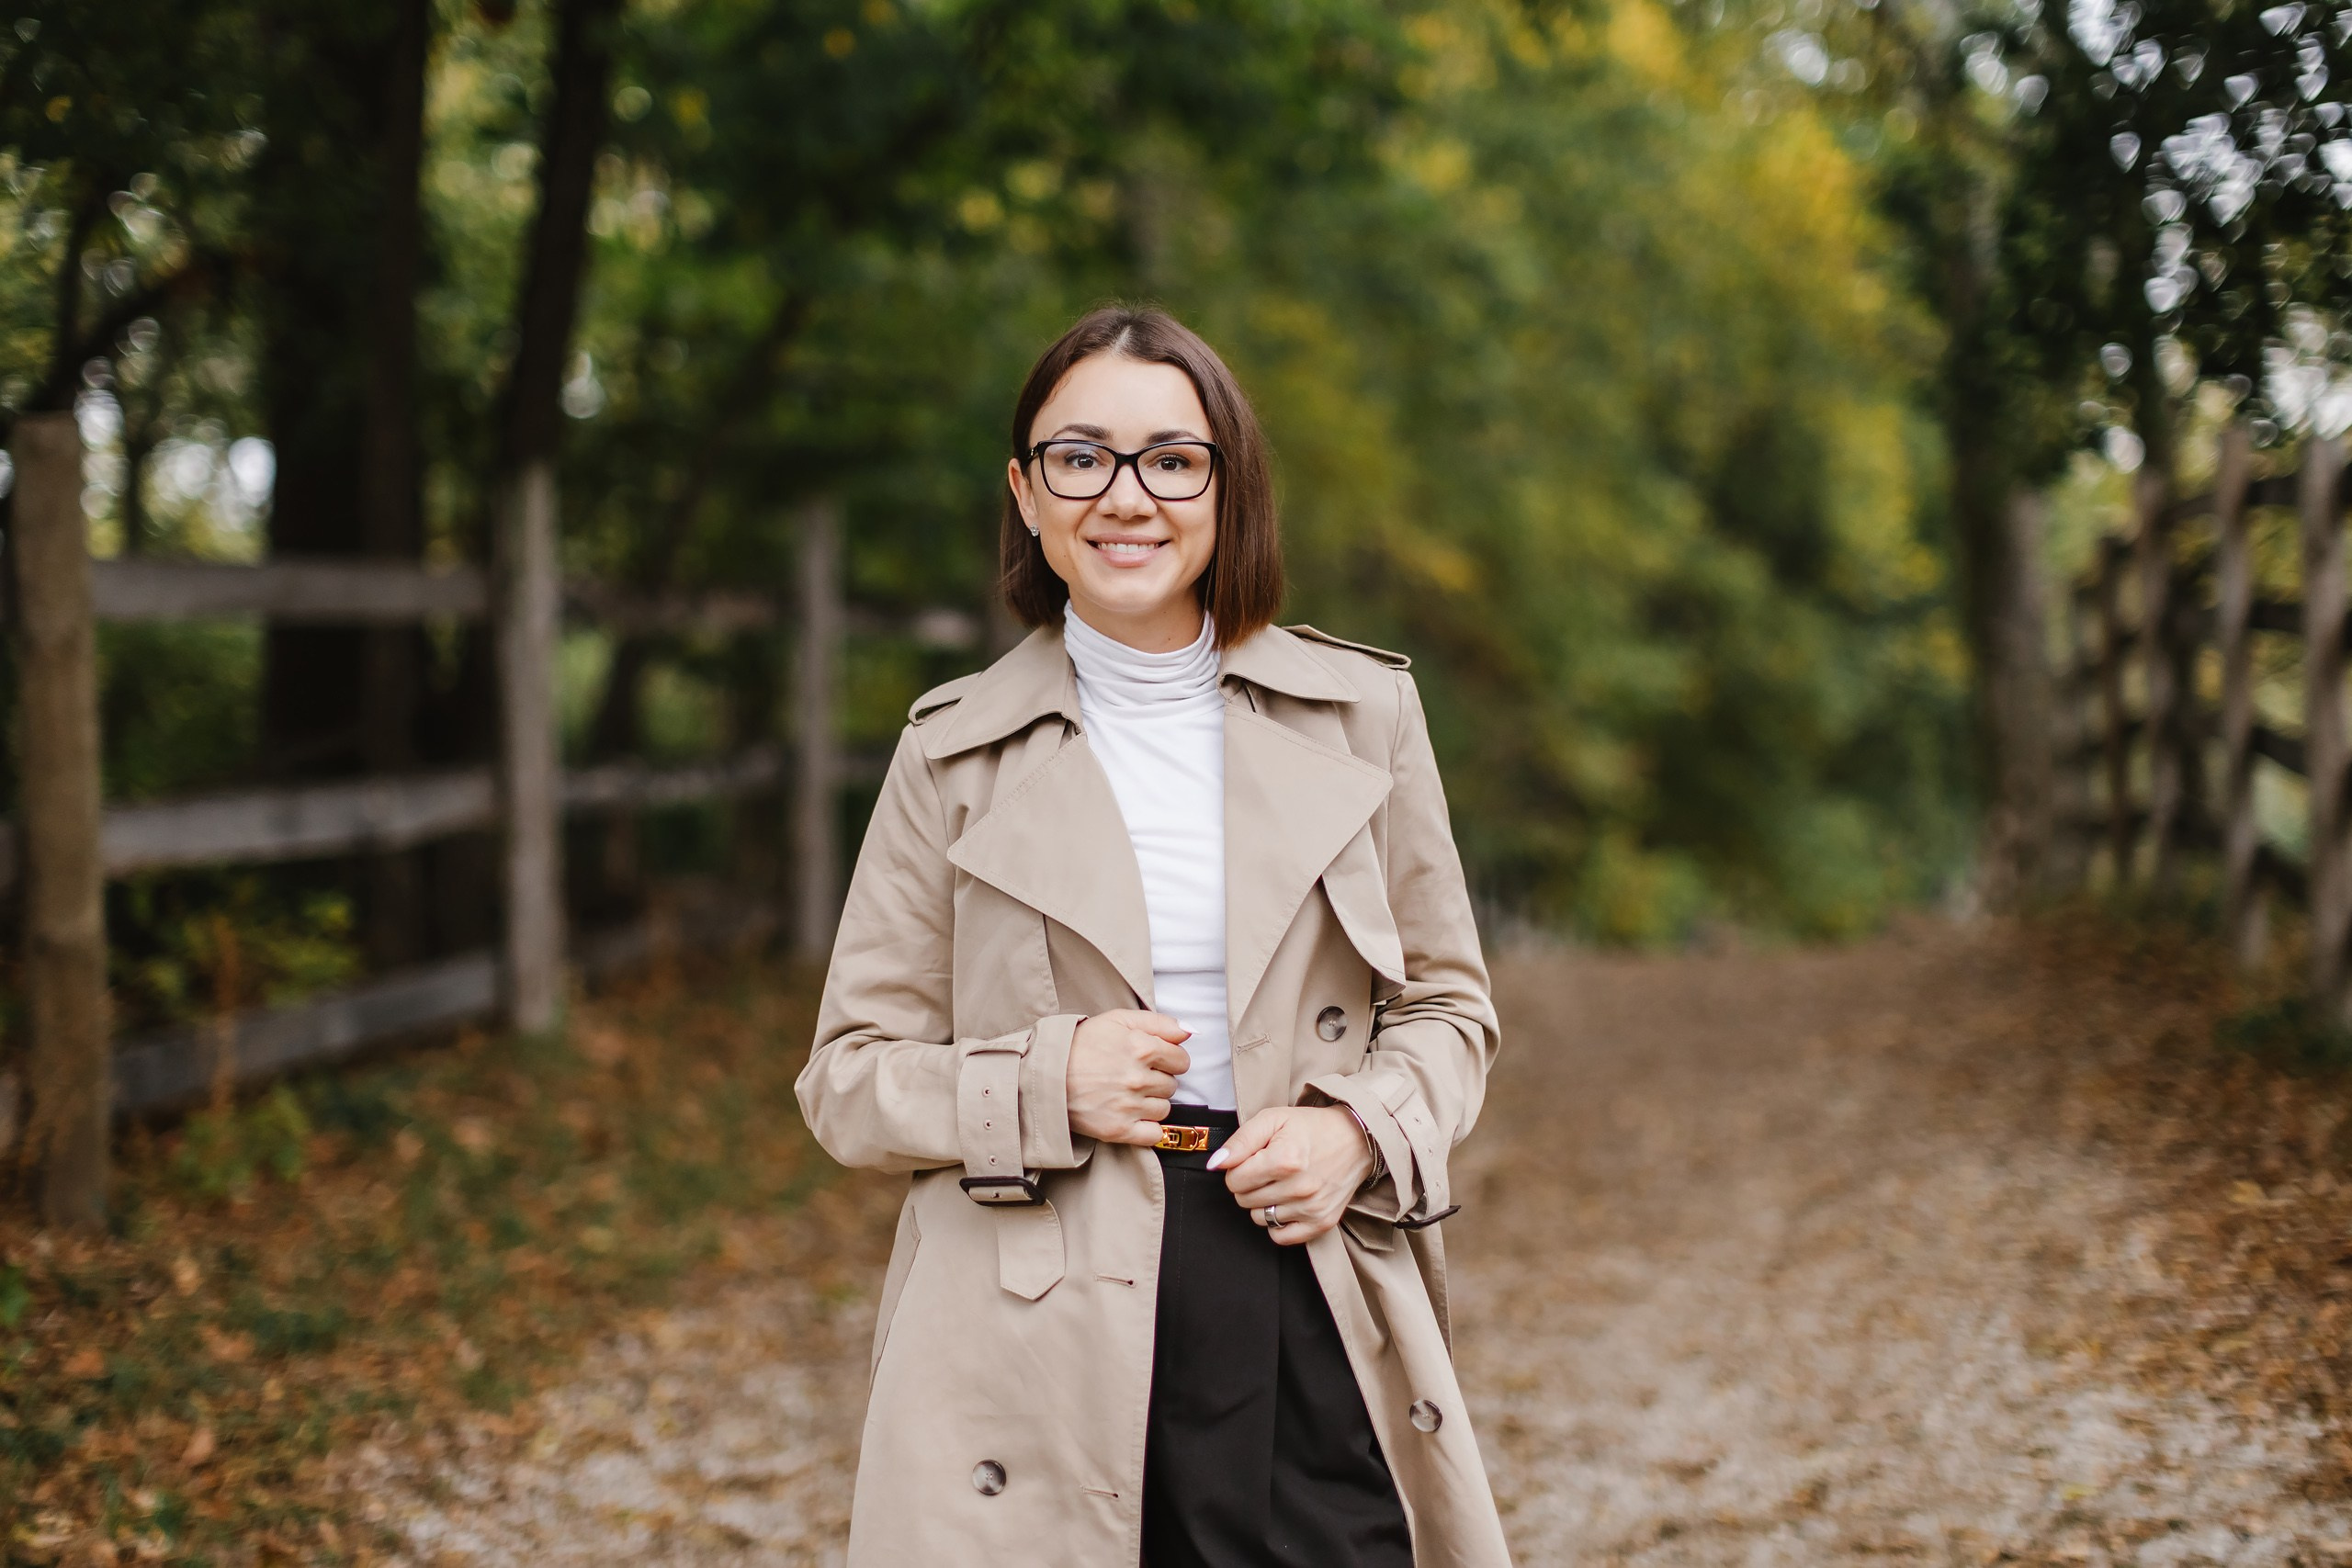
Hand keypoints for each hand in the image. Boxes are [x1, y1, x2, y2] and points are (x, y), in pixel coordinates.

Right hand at [1066, 1010, 1191, 1145]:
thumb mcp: (1117, 1019)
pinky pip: (1154, 1134)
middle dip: (1158, 1080)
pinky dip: (1147, 1128)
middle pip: (1172, 1085)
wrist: (1046, 1075)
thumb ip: (1159, 1022)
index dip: (1169, 1059)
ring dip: (1152, 1103)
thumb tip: (1189, 1032)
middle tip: (1134, 1076)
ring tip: (1128, 1094)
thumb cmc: (1081, 1044)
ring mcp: (1128, 1106)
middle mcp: (1137, 1078)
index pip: (1182, 1060)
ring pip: (1164, 1109)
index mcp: (1142, 1048)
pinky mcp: (1118, 1130)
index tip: (1154, 1061)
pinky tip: (1132, 1115)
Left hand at [1208, 1105, 1374, 1245]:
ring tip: (1280, 1183)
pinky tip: (1287, 1203)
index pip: (1234, 1180)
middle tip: (1267, 1169)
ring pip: (1259, 1219)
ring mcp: (1312, 1208)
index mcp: (1284, 1159)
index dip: (1237, 1168)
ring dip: (1263, 1203)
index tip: (1252, 1159)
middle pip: (1244, 1201)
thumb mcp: (1273, 1119)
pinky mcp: (1322, 1222)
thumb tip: (1216, 1164)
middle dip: (1249, 1184)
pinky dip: (1278, 1223)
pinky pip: (1281, 1237)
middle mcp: (1299, 1187)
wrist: (1356, 1139)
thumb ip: (1240, 1141)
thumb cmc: (1311, 1127)